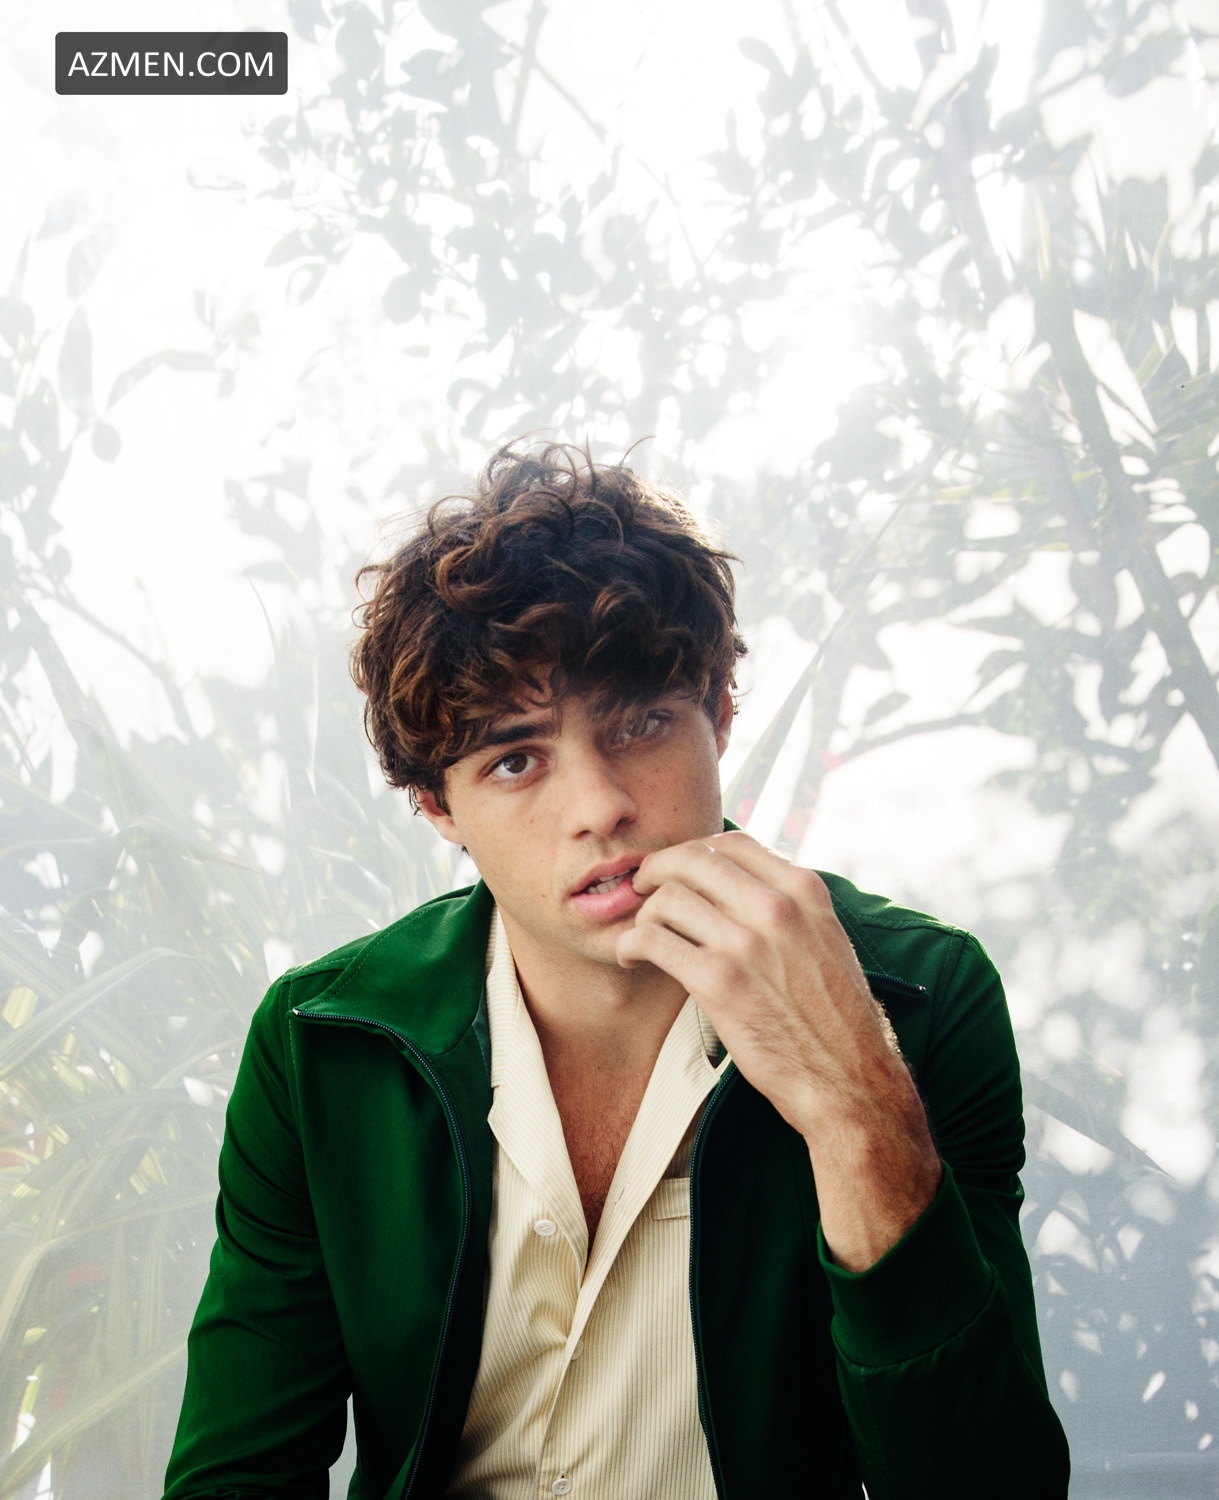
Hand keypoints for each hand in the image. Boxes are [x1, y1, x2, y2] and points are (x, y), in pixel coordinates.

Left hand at [616, 831, 941, 1268]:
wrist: (849, 1079)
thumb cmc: (834, 1017)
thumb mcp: (825, 939)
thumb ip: (788, 907)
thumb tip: (739, 884)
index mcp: (804, 891)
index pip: (732, 843)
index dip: (693, 850)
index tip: (677, 869)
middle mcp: (776, 907)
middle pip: (692, 860)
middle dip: (657, 869)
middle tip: (642, 888)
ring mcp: (747, 943)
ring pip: (667, 898)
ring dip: (643, 914)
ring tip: (641, 934)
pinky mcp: (719, 982)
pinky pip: (653, 941)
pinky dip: (632, 944)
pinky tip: (631, 956)